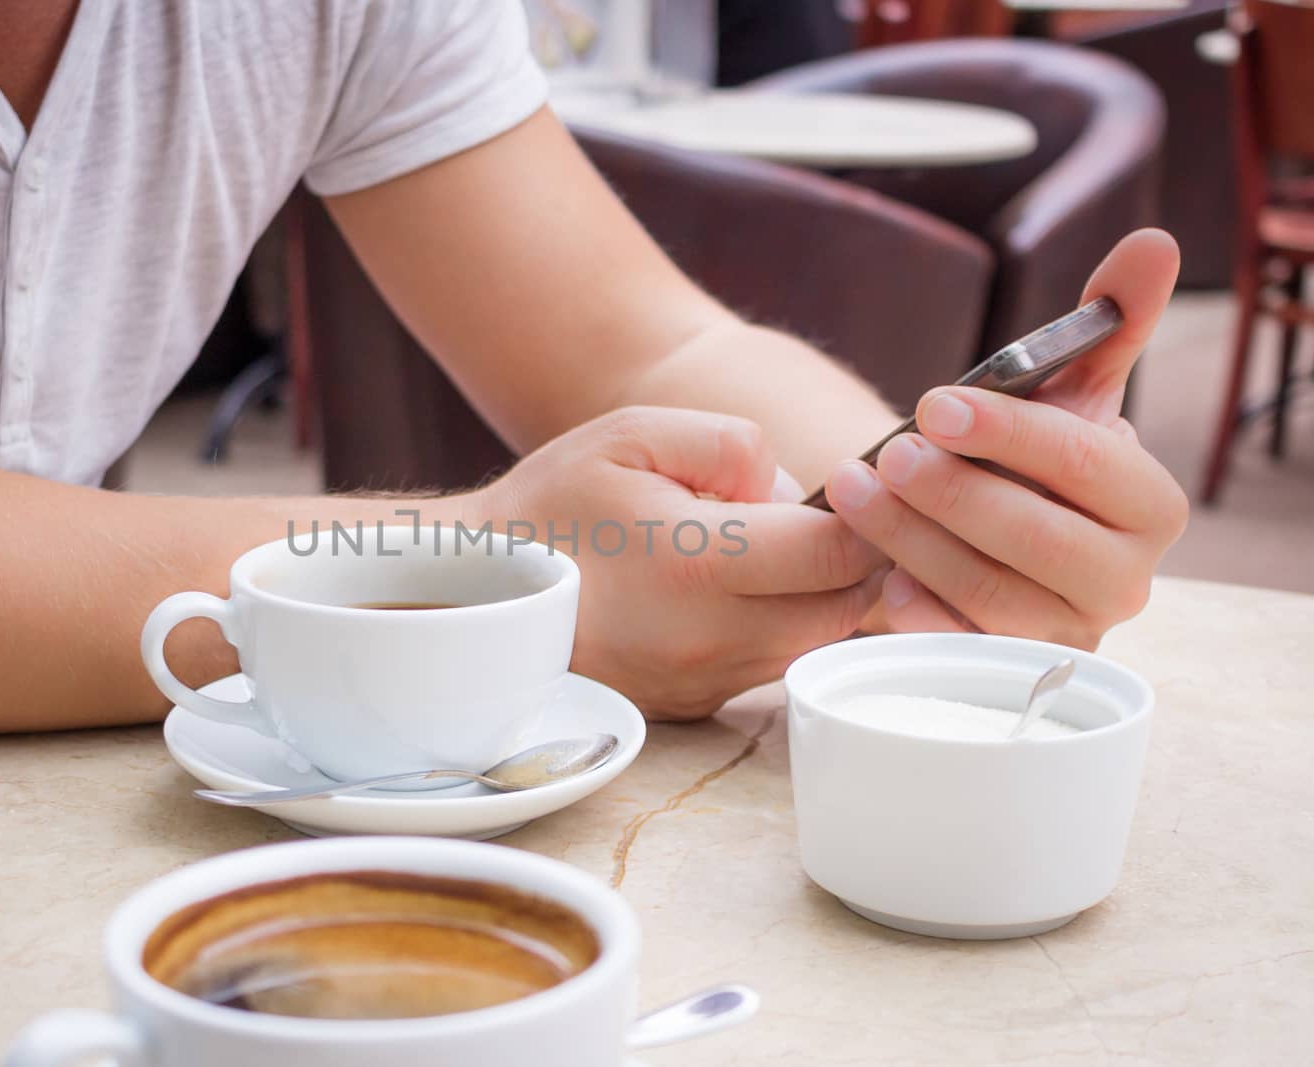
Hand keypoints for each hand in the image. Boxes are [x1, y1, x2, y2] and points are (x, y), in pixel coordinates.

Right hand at [470, 406, 886, 719]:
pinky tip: (731, 590)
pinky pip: (767, 667)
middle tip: (826, 520)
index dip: (867, 519)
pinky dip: (773, 629)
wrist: (479, 598)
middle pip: (843, 611)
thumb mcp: (633, 433)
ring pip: (811, 645)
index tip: (853, 491)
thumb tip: (796, 494)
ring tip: (769, 551)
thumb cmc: (554, 505)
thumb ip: (733, 444)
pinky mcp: (693, 707)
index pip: (838, 556)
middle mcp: (708, 640)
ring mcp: (701, 683)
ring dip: (815, 600)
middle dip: (855, 565)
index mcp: (697, 567)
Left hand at [823, 229, 1188, 648]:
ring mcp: (1066, 633)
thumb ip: (1107, 321)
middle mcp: (1124, 581)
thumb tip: (1153, 242)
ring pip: (990, 594)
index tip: (935, 402)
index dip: (1011, 432)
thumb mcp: (1065, 390)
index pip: (1090, 464)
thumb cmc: (1027, 455)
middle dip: (955, 494)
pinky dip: (918, 614)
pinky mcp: (1009, 671)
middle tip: (887, 454)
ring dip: (912, 540)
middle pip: (1040, 540)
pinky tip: (878, 576)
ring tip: (854, 490)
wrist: (986, 532)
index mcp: (1151, 506)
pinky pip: (961, 652)